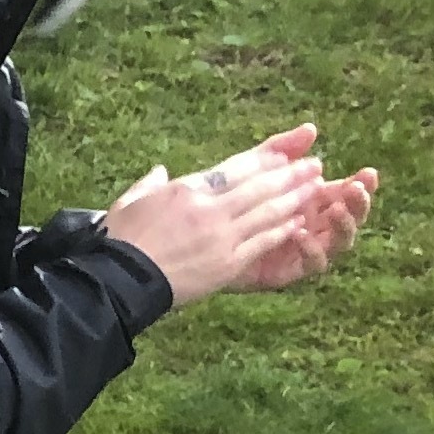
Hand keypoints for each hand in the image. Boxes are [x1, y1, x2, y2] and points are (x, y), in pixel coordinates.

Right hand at [104, 128, 375, 306]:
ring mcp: (220, 236)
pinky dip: (283, 230)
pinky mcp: (227, 262)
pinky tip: (299, 223)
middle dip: (291, 175)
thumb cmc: (118, 241)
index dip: (266, 160)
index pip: (236, 168)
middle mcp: (208, 208)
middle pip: (259, 186)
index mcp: (185, 190)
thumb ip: (149, 185)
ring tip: (316, 189)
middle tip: (315, 166)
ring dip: (295, 198)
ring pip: (268, 212)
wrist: (118, 280)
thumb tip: (159, 171)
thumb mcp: (128, 204)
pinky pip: (263, 242)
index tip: (286, 154)